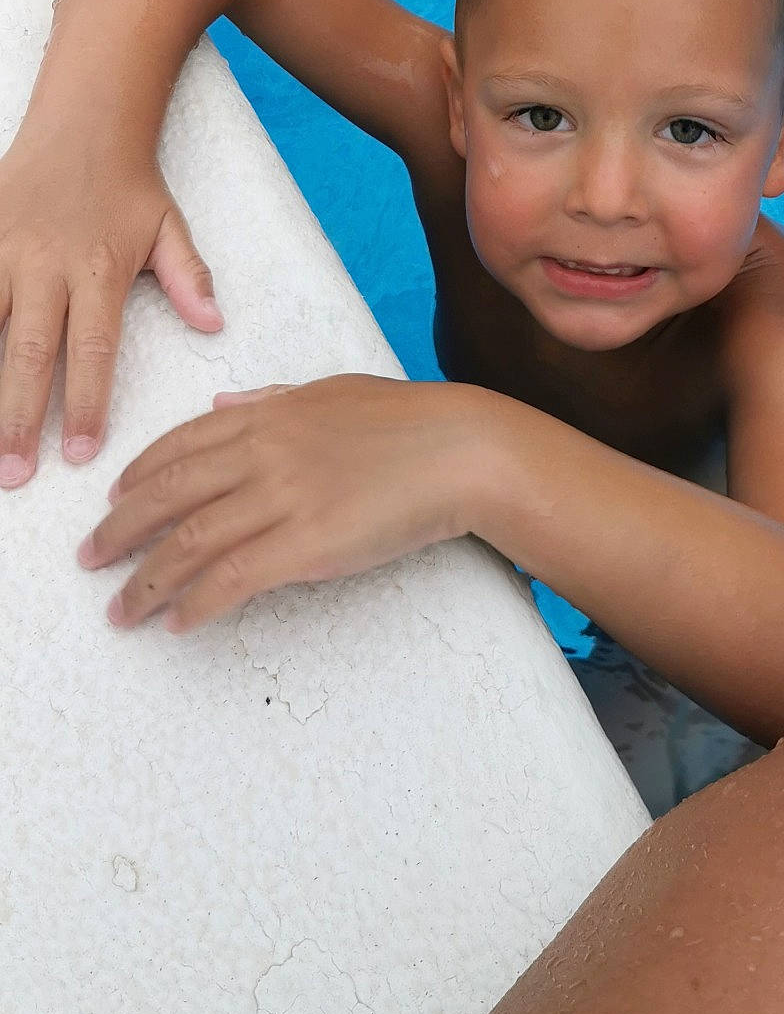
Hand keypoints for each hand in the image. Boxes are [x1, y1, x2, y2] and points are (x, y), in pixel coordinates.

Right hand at [0, 130, 221, 485]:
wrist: (83, 122)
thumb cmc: (128, 185)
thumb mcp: (168, 228)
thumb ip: (187, 278)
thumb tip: (213, 324)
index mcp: (98, 270)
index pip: (94, 349)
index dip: (88, 402)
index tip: (83, 454)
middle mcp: (45, 266)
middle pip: (29, 352)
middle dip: (20, 418)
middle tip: (15, 474)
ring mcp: (3, 252)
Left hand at [76, 374, 490, 631]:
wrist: (462, 450)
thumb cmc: (409, 422)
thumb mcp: (333, 391)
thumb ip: (273, 398)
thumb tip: (224, 401)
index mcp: (269, 412)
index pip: (181, 444)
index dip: (138, 476)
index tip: (113, 502)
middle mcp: (265, 451)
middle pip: (169, 495)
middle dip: (119, 531)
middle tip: (90, 560)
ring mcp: (284, 497)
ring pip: (190, 543)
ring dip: (146, 581)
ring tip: (122, 610)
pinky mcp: (307, 544)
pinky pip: (232, 579)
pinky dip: (196, 603)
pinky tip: (178, 622)